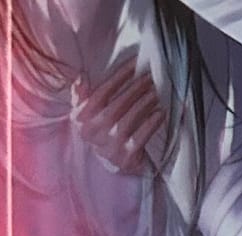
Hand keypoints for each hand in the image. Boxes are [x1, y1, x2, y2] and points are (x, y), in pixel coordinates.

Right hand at [71, 52, 165, 176]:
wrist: (109, 165)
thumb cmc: (100, 132)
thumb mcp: (85, 114)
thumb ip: (81, 95)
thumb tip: (81, 78)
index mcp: (82, 118)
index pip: (101, 93)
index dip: (118, 77)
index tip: (133, 65)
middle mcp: (94, 132)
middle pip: (117, 105)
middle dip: (134, 89)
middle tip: (148, 78)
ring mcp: (110, 146)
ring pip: (129, 120)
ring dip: (144, 104)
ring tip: (154, 92)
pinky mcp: (126, 157)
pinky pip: (141, 137)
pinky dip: (151, 124)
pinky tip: (160, 113)